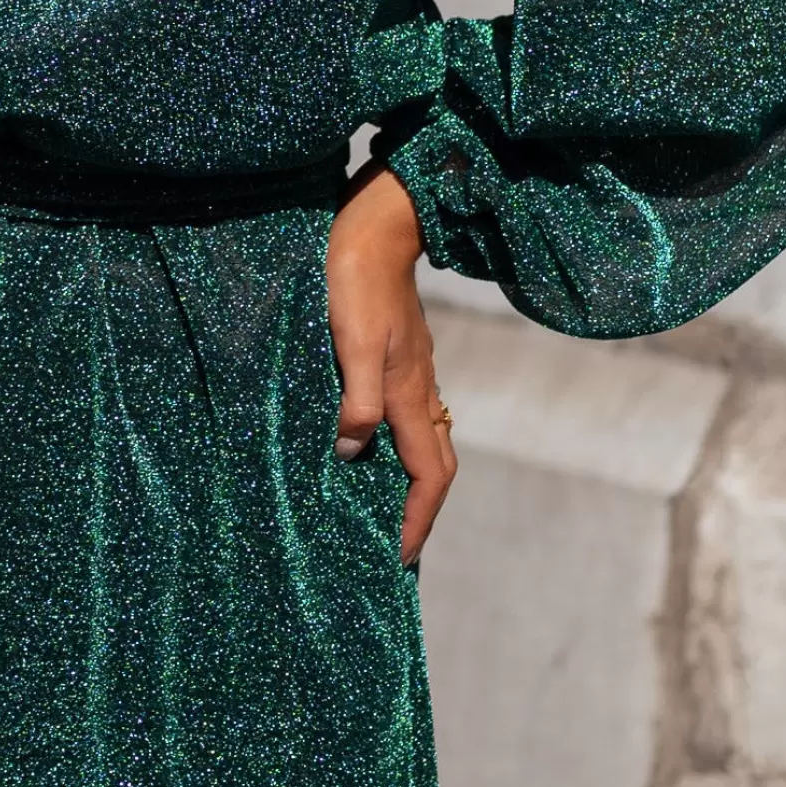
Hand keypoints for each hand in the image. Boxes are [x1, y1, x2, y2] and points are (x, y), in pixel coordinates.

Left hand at [325, 162, 455, 564]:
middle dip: (421, 511)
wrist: (376, 228)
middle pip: (435, 465)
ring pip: (424, 440)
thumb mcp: (350, 343)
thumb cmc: (355, 283)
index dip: (417, 520)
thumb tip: (352, 453)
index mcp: (409, 394)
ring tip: (383, 509)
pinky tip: (371, 446)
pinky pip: (409, 417)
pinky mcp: (401, 356)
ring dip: (411, 481)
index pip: (429, 475)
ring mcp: (414, 373)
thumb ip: (356, 400)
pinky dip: (398, 447)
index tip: (399, 557)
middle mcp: (419, 390)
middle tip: (397, 546)